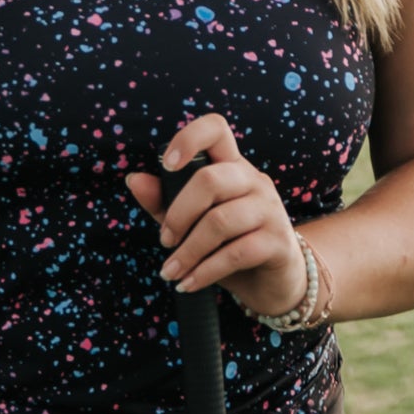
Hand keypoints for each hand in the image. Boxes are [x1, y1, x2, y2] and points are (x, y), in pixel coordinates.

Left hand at [125, 116, 309, 319]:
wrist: (273, 282)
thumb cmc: (229, 245)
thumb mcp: (193, 223)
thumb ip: (165, 202)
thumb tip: (134, 180)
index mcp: (232, 167)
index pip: (216, 130)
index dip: (189, 139)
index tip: (167, 165)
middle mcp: (254, 181)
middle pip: (210, 180)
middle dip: (178, 214)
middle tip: (165, 241)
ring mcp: (270, 210)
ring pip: (220, 221)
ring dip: (187, 252)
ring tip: (170, 273)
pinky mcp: (278, 242)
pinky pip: (235, 253)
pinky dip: (205, 272)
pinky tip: (188, 284)